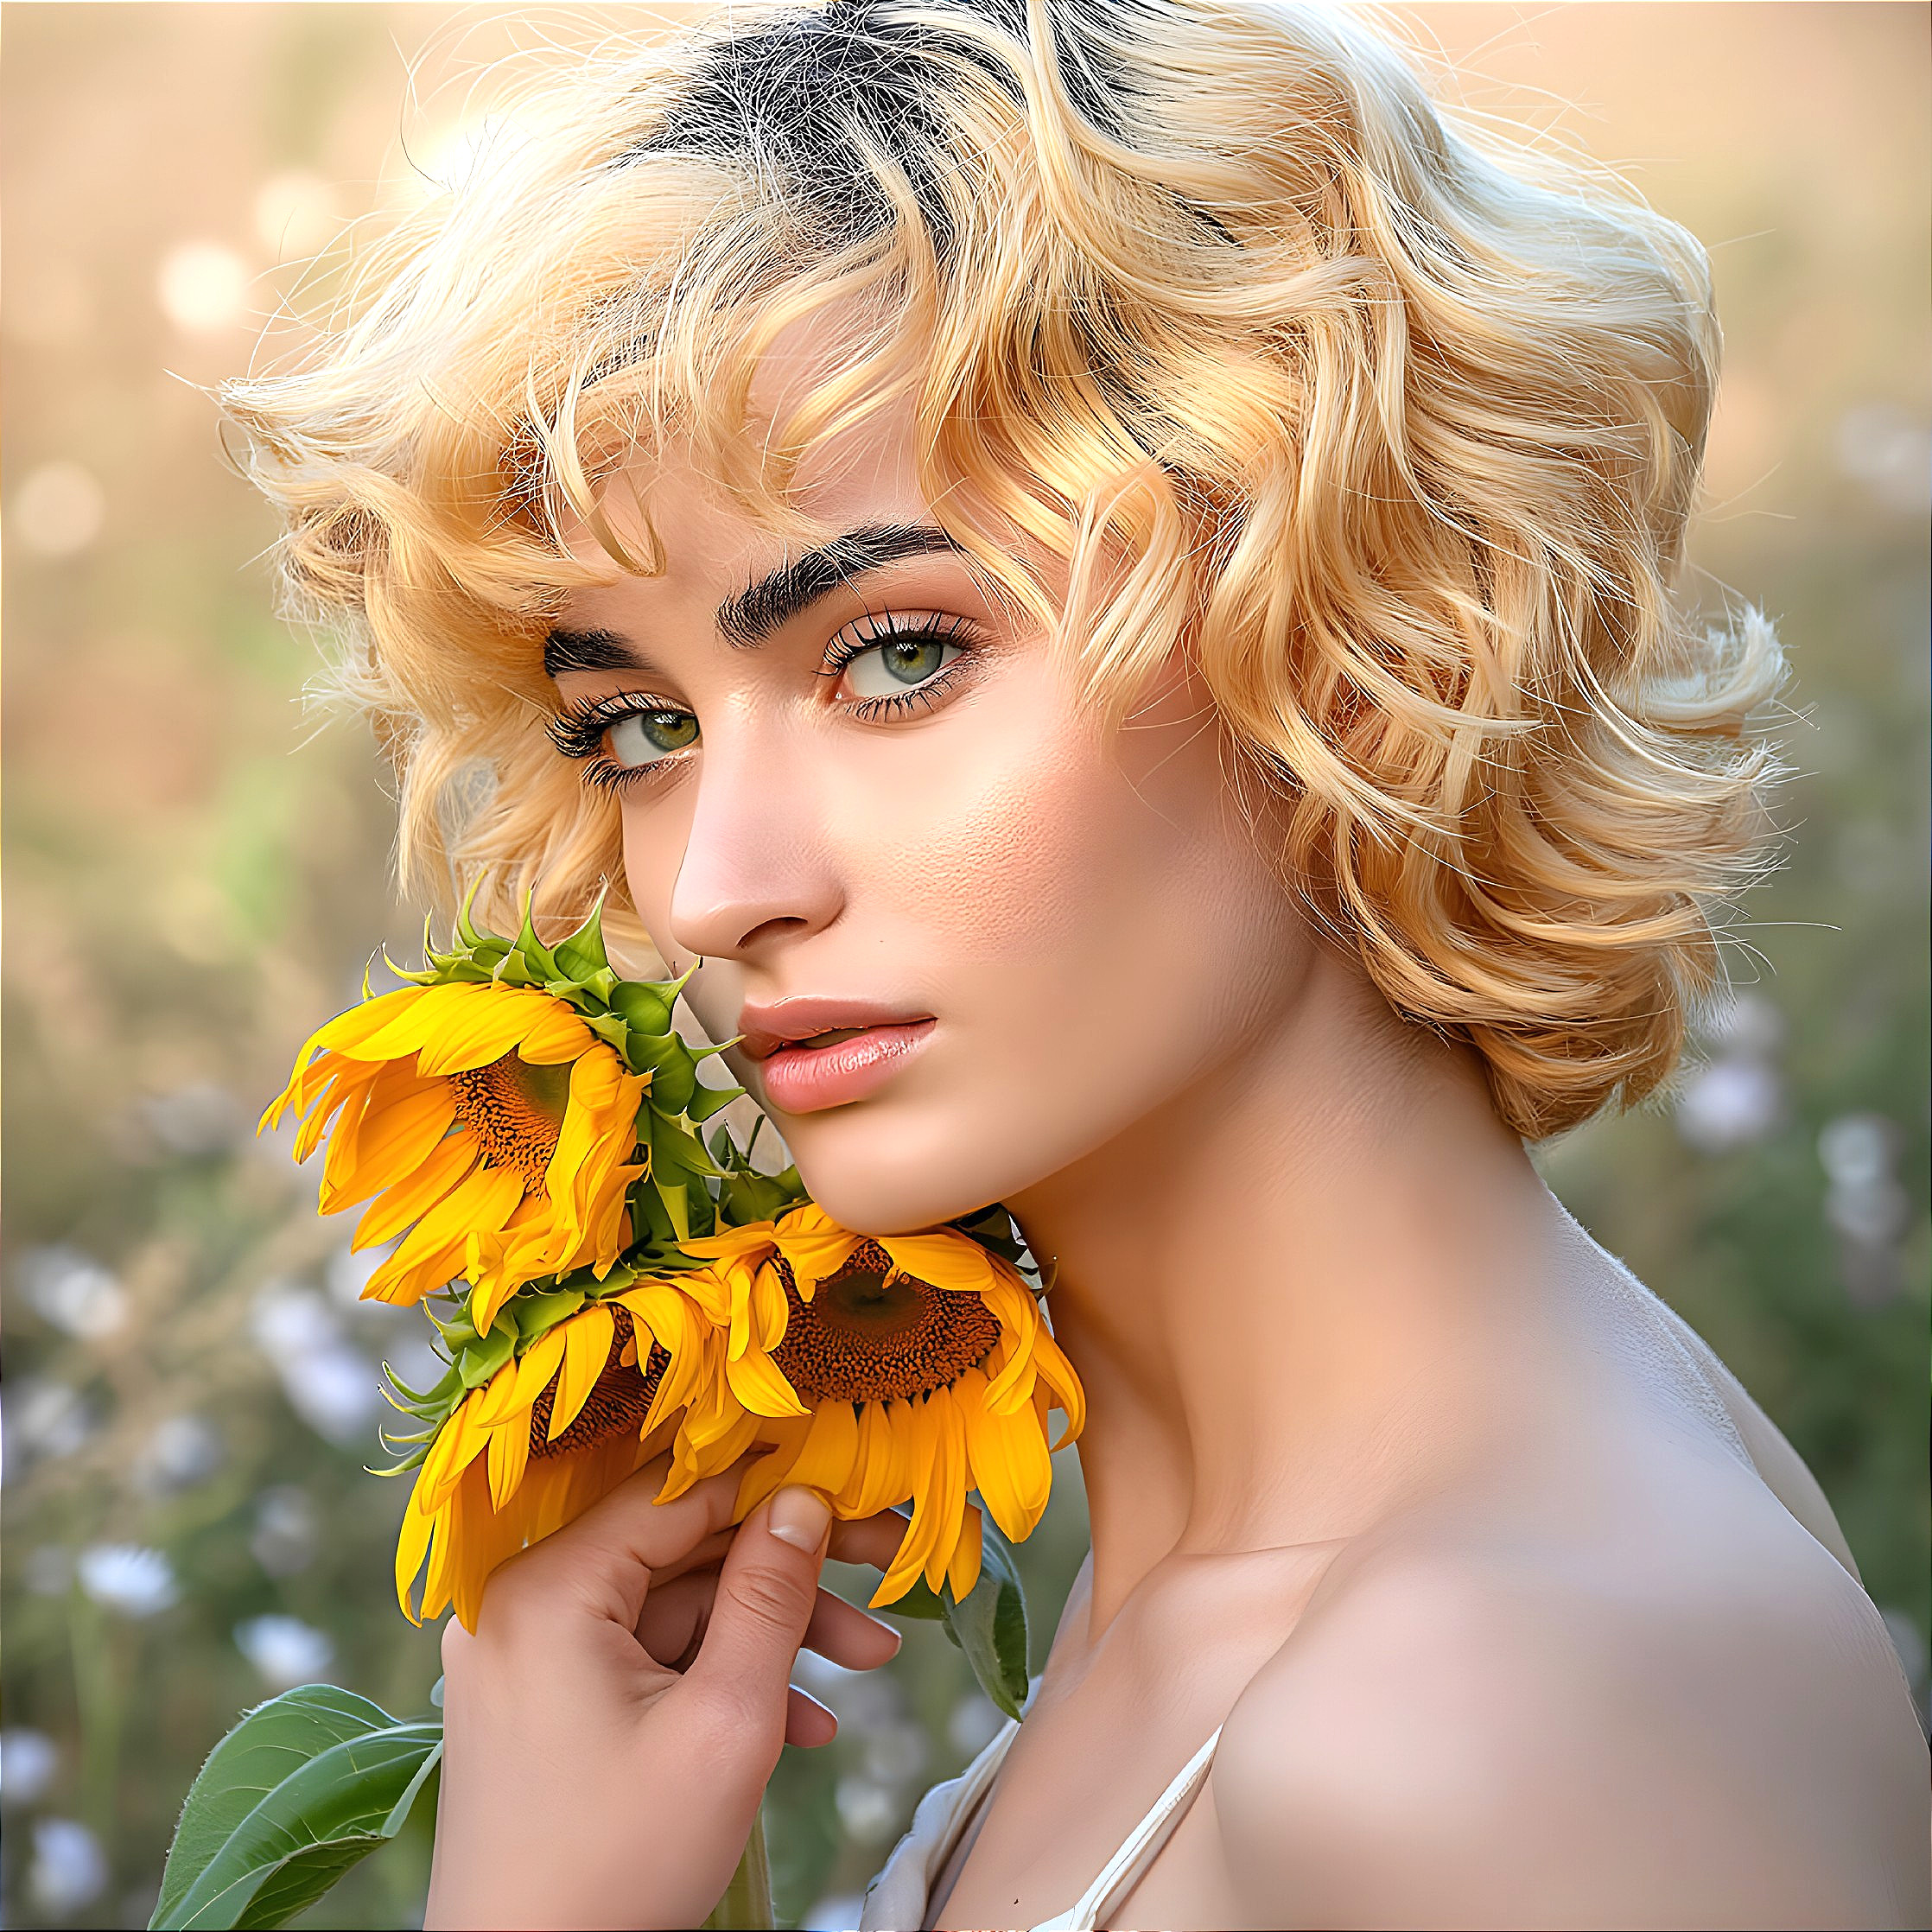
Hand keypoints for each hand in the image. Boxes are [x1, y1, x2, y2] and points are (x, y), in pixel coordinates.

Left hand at [424, 1459, 906, 1929]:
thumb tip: (804, 1496)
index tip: (864, 1493)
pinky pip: (645, 1653)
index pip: (681, 1494)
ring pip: (675, 1602)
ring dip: (770, 1632)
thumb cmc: (619, 1869)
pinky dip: (718, 1675)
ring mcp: (528, 1651)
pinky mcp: (543, 1696)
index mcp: (546, 1590)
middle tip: (890, 1574)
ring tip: (871, 1662)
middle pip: (684, 1547)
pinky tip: (803, 1721)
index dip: (780, 1487)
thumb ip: (770, 1598)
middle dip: (792, 1573)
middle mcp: (522, 1602)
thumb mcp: (724, 1724)